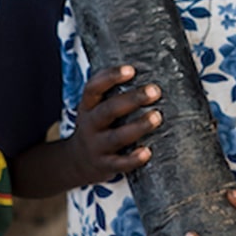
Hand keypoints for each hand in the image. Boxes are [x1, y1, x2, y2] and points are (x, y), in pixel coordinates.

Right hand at [68, 65, 161, 182]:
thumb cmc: (98, 128)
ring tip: (156, 117)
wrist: (79, 162)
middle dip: (132, 99)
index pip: (93, 88)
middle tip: (154, 91)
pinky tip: (147, 152)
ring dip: (138, 126)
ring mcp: (96, 146)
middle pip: (108, 110)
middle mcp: (90, 125)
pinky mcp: (105, 165)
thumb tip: (152, 72)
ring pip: (116, 137)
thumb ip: (115, 95)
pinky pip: (119, 163)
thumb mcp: (96, 109)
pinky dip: (133, 159)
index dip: (110, 77)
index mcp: (88, 106)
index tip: (131, 70)